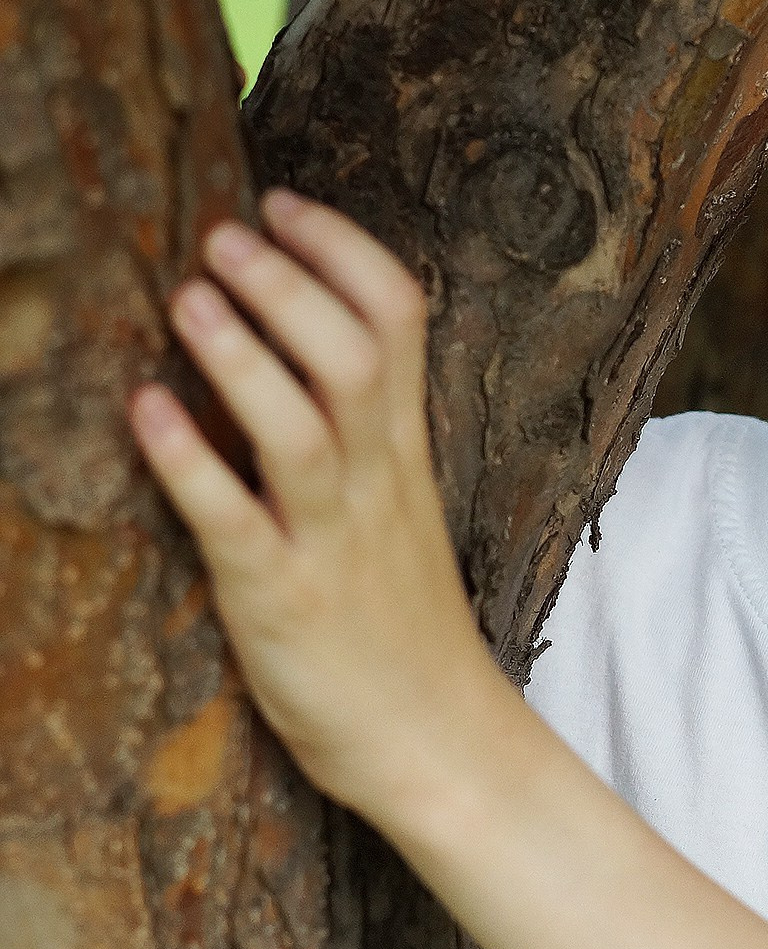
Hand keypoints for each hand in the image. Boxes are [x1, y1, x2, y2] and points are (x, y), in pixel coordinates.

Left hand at [130, 190, 506, 824]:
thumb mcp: (398, 509)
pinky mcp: (281, 603)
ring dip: (242, 354)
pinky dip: (189, 460)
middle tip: (222, 235)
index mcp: (404, 452)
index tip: (283, 202)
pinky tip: (145, 410)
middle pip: (352, 354)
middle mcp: (375, 483)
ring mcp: (331, 542)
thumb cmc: (403, 628)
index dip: (342, 250)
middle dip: (287, 284)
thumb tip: (297, 347)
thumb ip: (361, 432)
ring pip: (301, 427)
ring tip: (188, 296)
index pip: (399, 320)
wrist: (441, 747)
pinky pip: (234, 520)